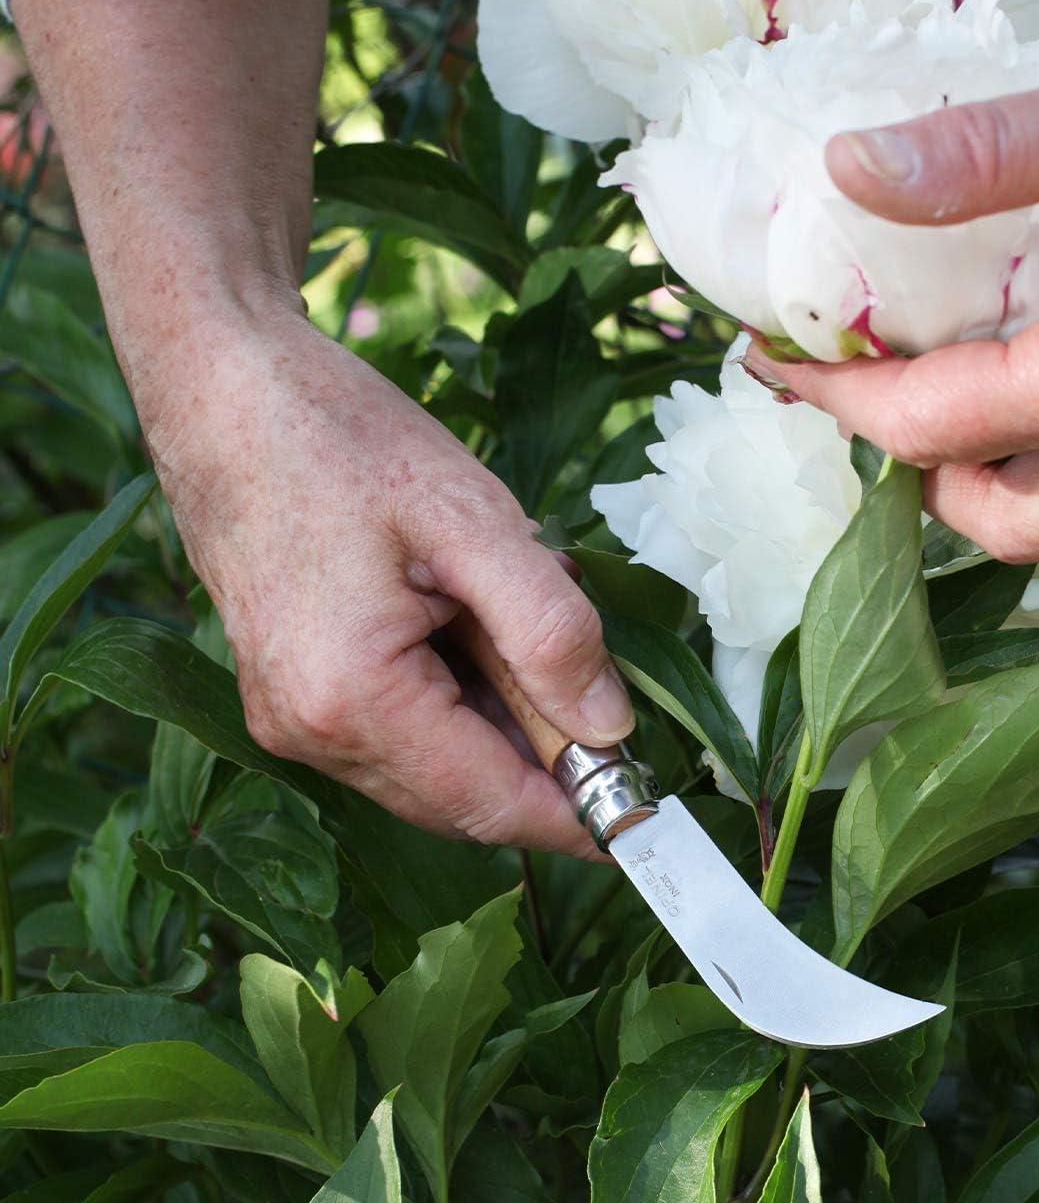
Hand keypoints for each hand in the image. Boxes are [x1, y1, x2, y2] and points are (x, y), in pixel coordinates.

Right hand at [145, 308, 633, 858]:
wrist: (223, 389)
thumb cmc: (340, 438)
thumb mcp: (476, 522)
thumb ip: (553, 633)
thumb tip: (611, 730)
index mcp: (350, 701)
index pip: (491, 804)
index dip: (579, 813)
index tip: (650, 808)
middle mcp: (311, 733)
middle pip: (465, 797)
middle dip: (543, 752)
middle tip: (590, 664)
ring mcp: (293, 719)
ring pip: (438, 768)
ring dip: (503, 716)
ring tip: (516, 609)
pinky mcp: (292, 695)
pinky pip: (401, 733)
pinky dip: (460, 696)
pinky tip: (473, 617)